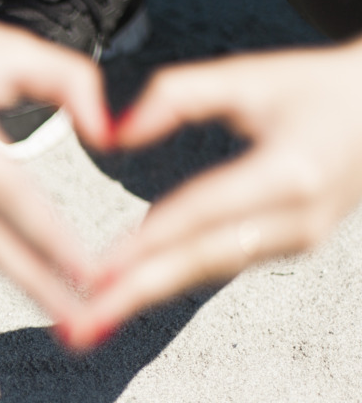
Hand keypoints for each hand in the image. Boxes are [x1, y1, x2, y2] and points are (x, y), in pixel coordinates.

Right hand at [0, 0, 110, 322]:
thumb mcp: (14, 47)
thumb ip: (73, 82)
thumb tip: (108, 141)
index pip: (12, 196)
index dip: (53, 241)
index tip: (91, 276)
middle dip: (35, 286)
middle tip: (79, 323)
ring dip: (17, 278)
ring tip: (61, 308)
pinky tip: (27, 274)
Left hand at [61, 39, 361, 349]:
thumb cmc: (318, 91)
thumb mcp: (251, 76)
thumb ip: (177, 95)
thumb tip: (113, 133)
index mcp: (289, 171)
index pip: (200, 214)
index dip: (145, 245)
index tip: (99, 272)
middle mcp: (297, 217)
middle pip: (199, 261)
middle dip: (136, 295)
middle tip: (84, 326)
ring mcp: (298, 240)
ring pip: (208, 271)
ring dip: (149, 294)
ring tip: (97, 320)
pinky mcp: (291, 247)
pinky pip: (220, 265)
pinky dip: (174, 279)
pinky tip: (134, 292)